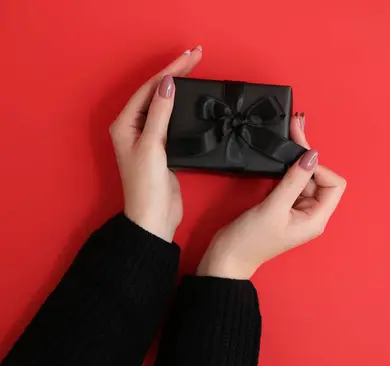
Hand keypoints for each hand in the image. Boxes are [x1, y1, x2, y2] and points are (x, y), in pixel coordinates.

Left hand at [109, 46, 202, 241]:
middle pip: (156, 93)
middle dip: (176, 73)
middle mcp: (134, 126)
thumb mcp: (152, 145)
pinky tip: (192, 100)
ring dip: (180, 87)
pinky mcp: (162, 147)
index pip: (150, 89)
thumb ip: (160, 114)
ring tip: (196, 71)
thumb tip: (168, 84)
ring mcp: (148, 137)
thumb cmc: (147, 184)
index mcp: (125, 123)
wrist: (154, 217)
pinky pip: (172, 119)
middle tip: (197, 56)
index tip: (191, 57)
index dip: (170, 71)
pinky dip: (183, 107)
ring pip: (164, 104)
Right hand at [197, 114, 346, 278]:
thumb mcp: (273, 208)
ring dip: (296, 160)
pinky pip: (291, 183)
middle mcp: (311, 214)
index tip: (298, 158)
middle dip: (307, 156)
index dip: (319, 167)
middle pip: (320, 178)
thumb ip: (293, 180)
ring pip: (305, 178)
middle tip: (294, 128)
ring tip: (289, 134)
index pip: (334, 184)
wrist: (227, 258)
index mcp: (316, 219)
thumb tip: (312, 156)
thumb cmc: (250, 240)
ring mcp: (297, 210)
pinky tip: (278, 158)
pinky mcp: (283, 206)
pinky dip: (286, 169)